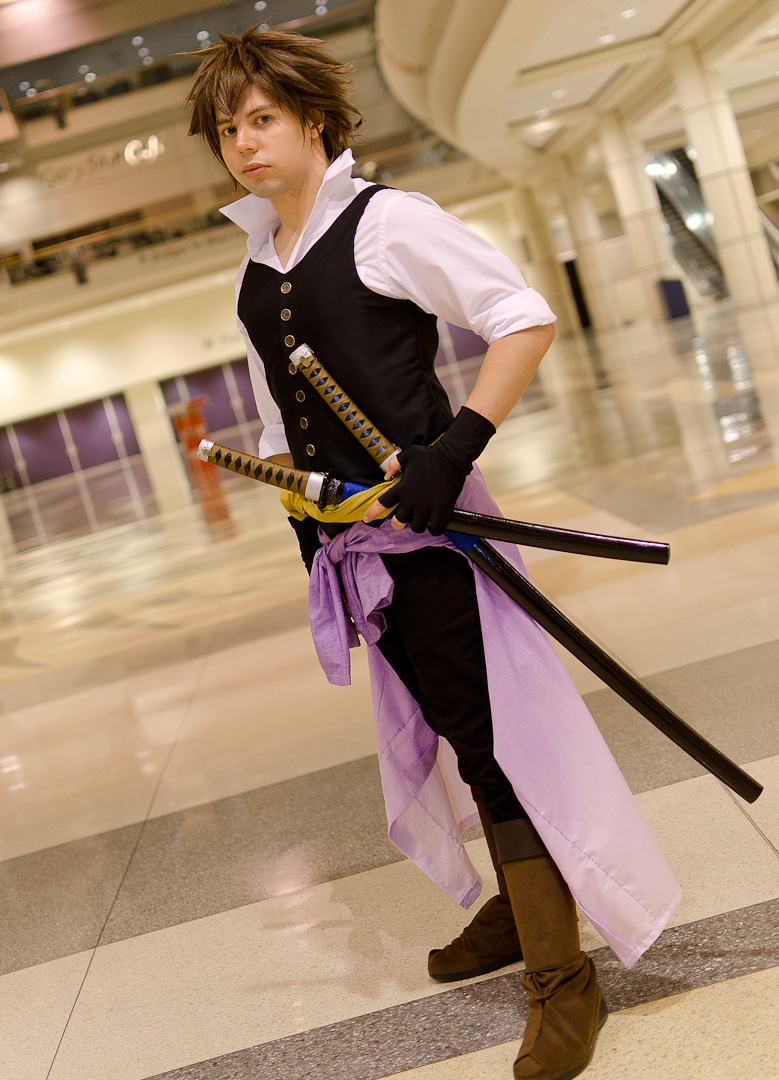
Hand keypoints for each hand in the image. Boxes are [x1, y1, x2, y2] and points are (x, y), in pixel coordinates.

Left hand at [362, 407, 495, 534]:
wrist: (451, 458)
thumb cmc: (430, 455)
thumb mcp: (408, 454)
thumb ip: (395, 464)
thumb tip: (386, 475)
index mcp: (402, 489)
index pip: (383, 503)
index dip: (373, 512)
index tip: (366, 519)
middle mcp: (412, 501)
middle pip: (399, 522)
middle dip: (398, 524)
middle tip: (401, 522)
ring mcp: (427, 507)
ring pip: (417, 528)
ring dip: (418, 526)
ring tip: (422, 520)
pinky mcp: (442, 510)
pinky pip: (436, 529)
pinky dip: (435, 529)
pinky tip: (435, 524)